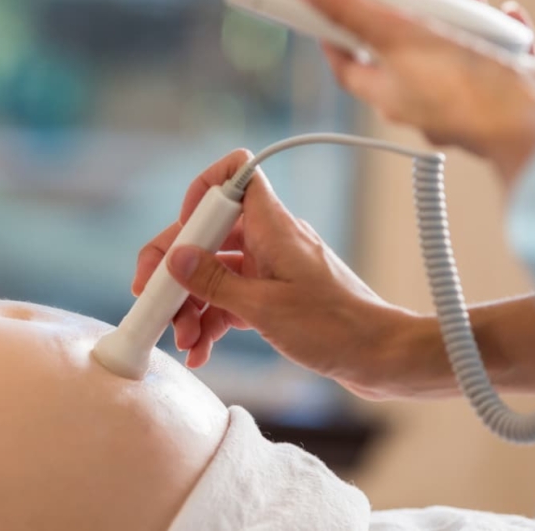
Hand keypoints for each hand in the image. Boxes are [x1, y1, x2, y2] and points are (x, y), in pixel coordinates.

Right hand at [132, 150, 418, 397]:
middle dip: (177, 268)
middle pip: (208, 234)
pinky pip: (230, 298)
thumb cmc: (336, 328)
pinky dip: (211, 321)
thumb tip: (176, 259)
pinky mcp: (273, 296)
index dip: (200, 193)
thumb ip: (216, 282)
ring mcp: (270, 269)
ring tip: (183, 340)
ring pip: (214, 272)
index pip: (235, 176)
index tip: (181, 237)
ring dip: (191, 304)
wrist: (382, 359)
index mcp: (272, 226)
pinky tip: (200, 350)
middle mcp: (269, 240)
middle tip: (152, 299)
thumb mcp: (265, 309)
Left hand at [299, 0, 534, 186]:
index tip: (328, 20)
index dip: (336, 40)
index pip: (347, 67)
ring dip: (455, 22)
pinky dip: (494, 34)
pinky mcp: (494, 95)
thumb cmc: (459, 89)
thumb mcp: (397, 37)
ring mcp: (457, 101)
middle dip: (407, 20)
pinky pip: (490, 57)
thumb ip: (353, 14)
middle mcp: (416, 103)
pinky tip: (502, 18)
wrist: (525, 122)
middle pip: (399, 55)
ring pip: (447, 53)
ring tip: (467, 2)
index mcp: (386, 94)